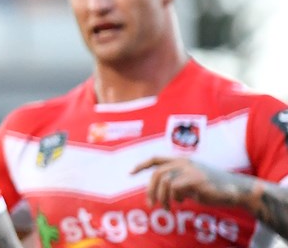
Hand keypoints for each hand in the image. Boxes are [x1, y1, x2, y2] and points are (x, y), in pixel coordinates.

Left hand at [132, 156, 252, 207]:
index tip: (130, 173)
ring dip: (162, 197)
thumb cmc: (213, 188)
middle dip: (150, 190)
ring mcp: (190, 170)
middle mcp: (184, 163)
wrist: (236, 190)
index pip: (156, 159)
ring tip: (167, 207)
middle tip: (150, 204)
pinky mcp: (196, 179)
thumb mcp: (191, 182)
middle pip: (156, 174)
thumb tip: (157, 192)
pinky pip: (175, 187)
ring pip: (163, 181)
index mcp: (182, 161)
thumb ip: (176, 182)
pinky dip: (174, 197)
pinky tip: (181, 202)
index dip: (142, 165)